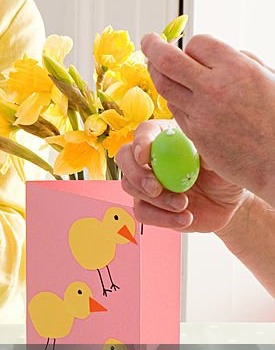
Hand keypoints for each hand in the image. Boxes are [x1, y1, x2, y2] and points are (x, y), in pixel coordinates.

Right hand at [116, 120, 246, 232]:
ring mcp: (146, 181)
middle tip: (156, 188)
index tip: (145, 157)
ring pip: (130, 187)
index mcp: (167, 137)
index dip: (141, 142)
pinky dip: (162, 218)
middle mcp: (151, 157)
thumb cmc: (223, 175)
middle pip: (124, 157)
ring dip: (157, 200)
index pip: (145, 131)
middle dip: (136, 173)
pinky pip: (142, 212)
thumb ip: (206, 152)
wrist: (226, 204)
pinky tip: (185, 218)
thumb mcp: (222, 161)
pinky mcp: (148, 205)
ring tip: (184, 204)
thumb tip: (194, 148)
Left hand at [140, 32, 274, 205]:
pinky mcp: (195, 135)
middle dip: (152, 46)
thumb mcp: (270, 78)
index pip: (197, 44)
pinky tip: (181, 98)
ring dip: (158, 74)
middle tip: (148, 40)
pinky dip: (176, 100)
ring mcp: (201, 114)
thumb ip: (242, 62)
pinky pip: (176, 110)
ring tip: (156, 67)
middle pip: (167, 61)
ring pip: (165, 87)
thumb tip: (217, 55)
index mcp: (237, 69)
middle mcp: (214, 89)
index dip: (193, 46)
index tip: (192, 49)